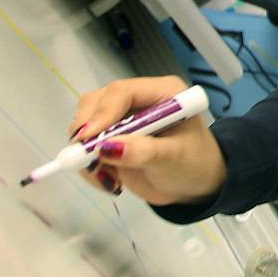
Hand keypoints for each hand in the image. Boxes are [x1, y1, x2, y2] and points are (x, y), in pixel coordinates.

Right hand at [66, 76, 225, 204]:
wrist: (192, 184)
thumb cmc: (192, 164)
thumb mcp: (173, 158)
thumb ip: (143, 152)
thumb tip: (106, 147)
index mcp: (162, 92)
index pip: (122, 92)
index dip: (102, 113)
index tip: (89, 139)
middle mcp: (138, 99)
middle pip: (95, 103)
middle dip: (87, 133)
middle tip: (89, 161)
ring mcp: (120, 117)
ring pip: (84, 123)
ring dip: (86, 151)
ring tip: (108, 177)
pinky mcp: (109, 136)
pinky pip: (85, 145)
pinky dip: (88, 164)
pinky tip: (109, 179)